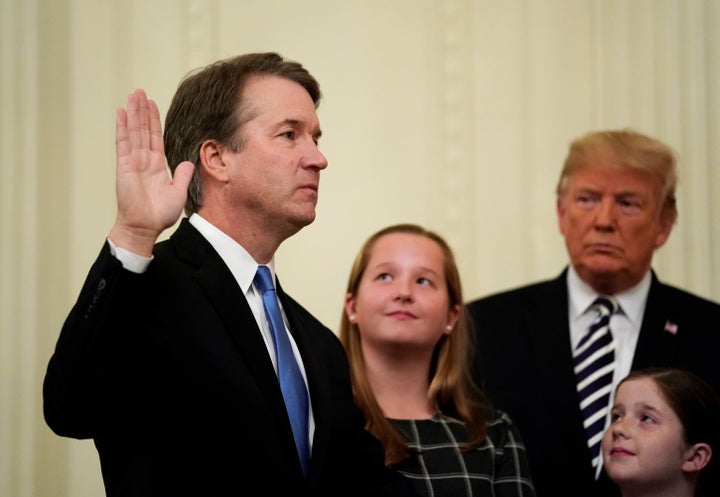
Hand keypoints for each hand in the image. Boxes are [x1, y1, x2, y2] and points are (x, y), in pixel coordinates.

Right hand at [109, 89, 193, 255]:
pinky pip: (123, 142)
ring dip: (134, 113)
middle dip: (142, 110)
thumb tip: (189, 162)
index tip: (153, 104)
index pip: (156, 137)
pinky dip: (123, 126)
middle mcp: (144, 160)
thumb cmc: (159, 214)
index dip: (154, 121)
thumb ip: (183, 175)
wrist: (145, 227)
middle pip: (143, 129)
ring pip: (134, 131)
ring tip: (133, 94)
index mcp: (157, 166)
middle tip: (140, 91)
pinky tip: (122, 112)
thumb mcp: (178, 192)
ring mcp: (133, 161)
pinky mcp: (124, 165)